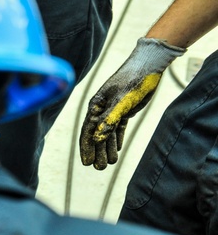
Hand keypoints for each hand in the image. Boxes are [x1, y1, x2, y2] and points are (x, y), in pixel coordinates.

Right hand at [80, 37, 184, 169]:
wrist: (149, 66)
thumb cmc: (133, 80)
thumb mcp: (122, 102)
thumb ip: (110, 120)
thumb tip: (97, 138)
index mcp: (96, 106)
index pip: (88, 131)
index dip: (86, 147)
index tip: (86, 163)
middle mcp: (102, 109)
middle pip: (97, 134)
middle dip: (97, 151)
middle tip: (99, 168)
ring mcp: (113, 109)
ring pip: (108, 132)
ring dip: (108, 147)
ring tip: (110, 163)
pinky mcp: (124, 109)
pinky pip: (118, 127)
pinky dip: (117, 138)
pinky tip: (118, 149)